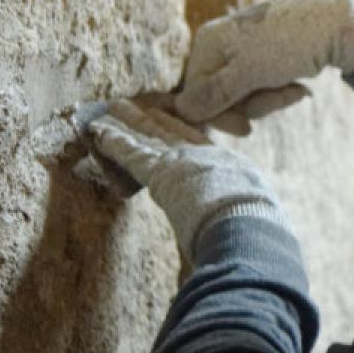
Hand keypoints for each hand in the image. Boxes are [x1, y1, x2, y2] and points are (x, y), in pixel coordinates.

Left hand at [84, 100, 287, 255]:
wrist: (247, 224)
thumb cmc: (256, 233)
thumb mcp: (256, 220)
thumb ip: (243, 222)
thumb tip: (254, 244)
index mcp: (232, 168)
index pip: (204, 146)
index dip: (186, 134)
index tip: (176, 122)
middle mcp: (207, 157)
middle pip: (175, 134)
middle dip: (158, 121)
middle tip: (145, 108)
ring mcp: (182, 161)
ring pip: (149, 137)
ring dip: (130, 123)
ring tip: (114, 108)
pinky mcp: (159, 171)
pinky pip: (129, 153)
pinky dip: (112, 141)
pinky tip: (97, 131)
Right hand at [174, 0, 353, 127]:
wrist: (340, 25)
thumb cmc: (291, 43)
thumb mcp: (251, 72)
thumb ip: (216, 94)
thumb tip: (182, 111)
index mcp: (208, 43)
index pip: (195, 94)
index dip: (220, 116)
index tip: (246, 129)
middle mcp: (221, 47)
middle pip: (222, 98)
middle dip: (254, 106)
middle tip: (282, 98)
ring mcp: (243, 53)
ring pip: (245, 97)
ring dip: (272, 100)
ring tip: (296, 90)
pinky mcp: (265, 60)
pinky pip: (263, 89)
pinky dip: (281, 92)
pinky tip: (300, 87)